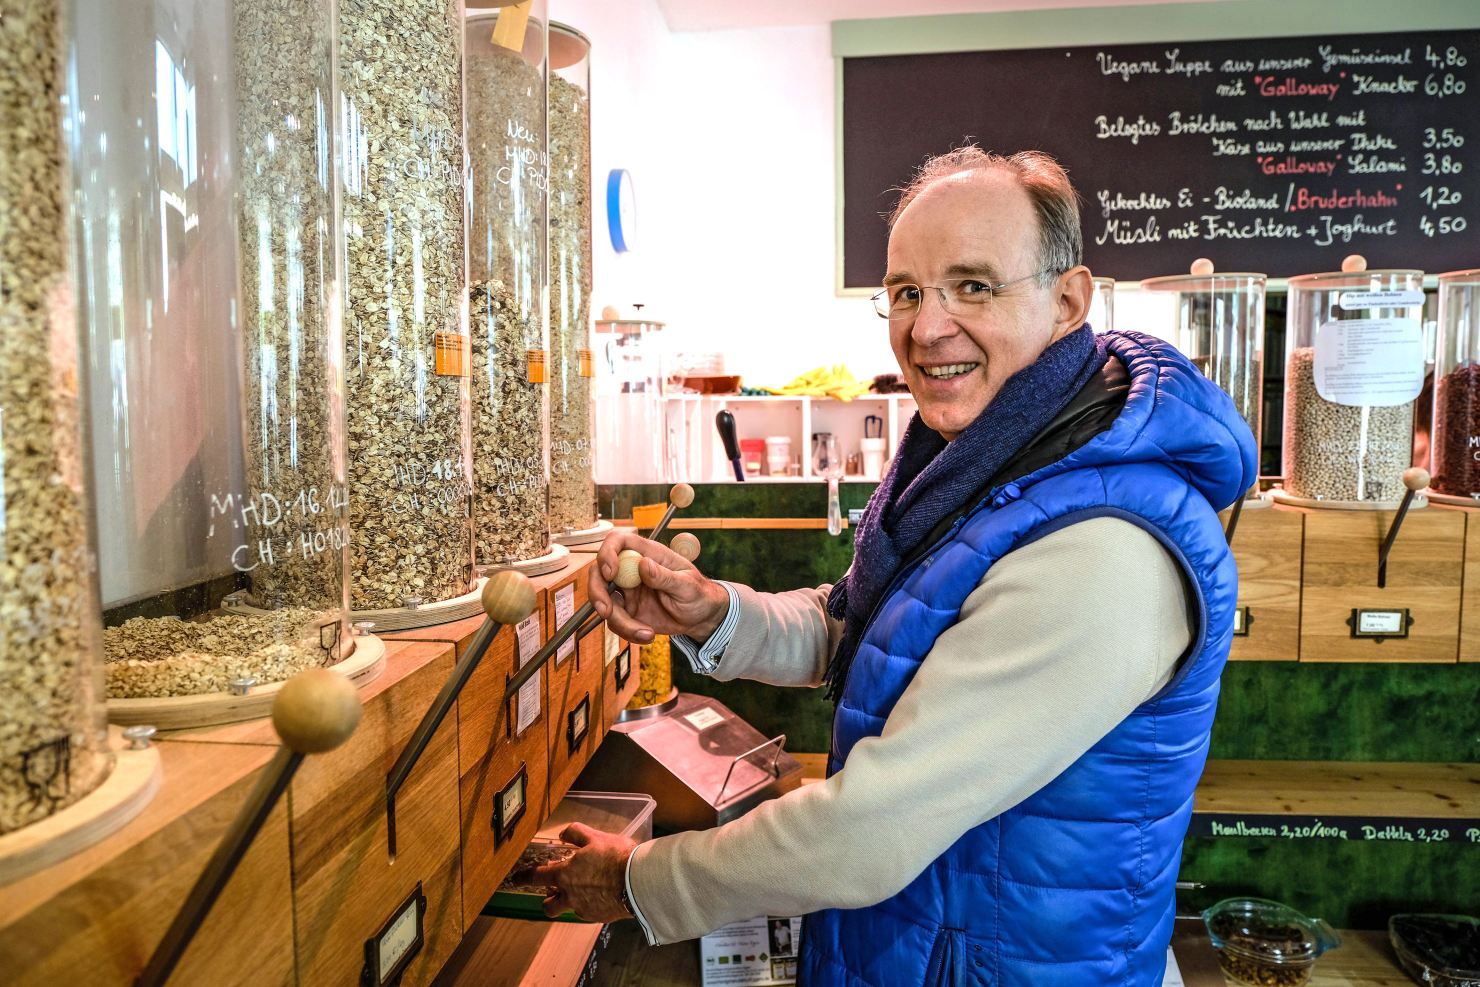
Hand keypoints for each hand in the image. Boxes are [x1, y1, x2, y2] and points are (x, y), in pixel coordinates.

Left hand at [526, 823, 636, 921]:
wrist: (638, 881)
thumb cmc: (616, 857)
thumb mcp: (595, 837)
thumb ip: (575, 833)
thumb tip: (563, 833)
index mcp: (565, 875)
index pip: (537, 877)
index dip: (525, 877)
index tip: (517, 879)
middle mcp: (570, 896)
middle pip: (549, 905)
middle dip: (547, 900)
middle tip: (553, 892)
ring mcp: (584, 909)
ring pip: (569, 909)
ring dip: (570, 902)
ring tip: (581, 893)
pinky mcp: (599, 916)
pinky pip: (589, 912)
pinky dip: (591, 904)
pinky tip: (601, 895)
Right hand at [589, 531, 729, 644]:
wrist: (701, 618)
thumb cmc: (698, 594)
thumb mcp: (688, 586)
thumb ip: (665, 576)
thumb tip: (644, 564)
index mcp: (649, 554)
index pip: (618, 541)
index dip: (608, 553)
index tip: (610, 572)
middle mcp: (632, 570)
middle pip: (600, 571)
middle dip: (597, 591)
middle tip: (606, 611)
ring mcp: (627, 591)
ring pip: (604, 601)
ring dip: (619, 621)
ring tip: (645, 632)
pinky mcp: (627, 610)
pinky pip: (615, 621)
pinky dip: (628, 631)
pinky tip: (647, 634)